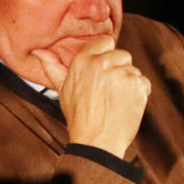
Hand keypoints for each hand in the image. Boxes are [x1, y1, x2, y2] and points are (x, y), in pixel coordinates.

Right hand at [31, 35, 149, 157]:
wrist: (97, 142)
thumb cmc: (79, 117)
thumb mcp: (62, 89)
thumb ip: (53, 67)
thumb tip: (39, 53)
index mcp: (83, 61)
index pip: (106, 41)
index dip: (108, 55)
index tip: (105, 70)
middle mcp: (102, 63)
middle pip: (123, 55)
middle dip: (119, 70)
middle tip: (109, 91)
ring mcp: (121, 74)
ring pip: (133, 70)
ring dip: (129, 84)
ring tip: (116, 101)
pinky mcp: (137, 85)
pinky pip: (144, 83)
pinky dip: (139, 94)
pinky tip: (126, 105)